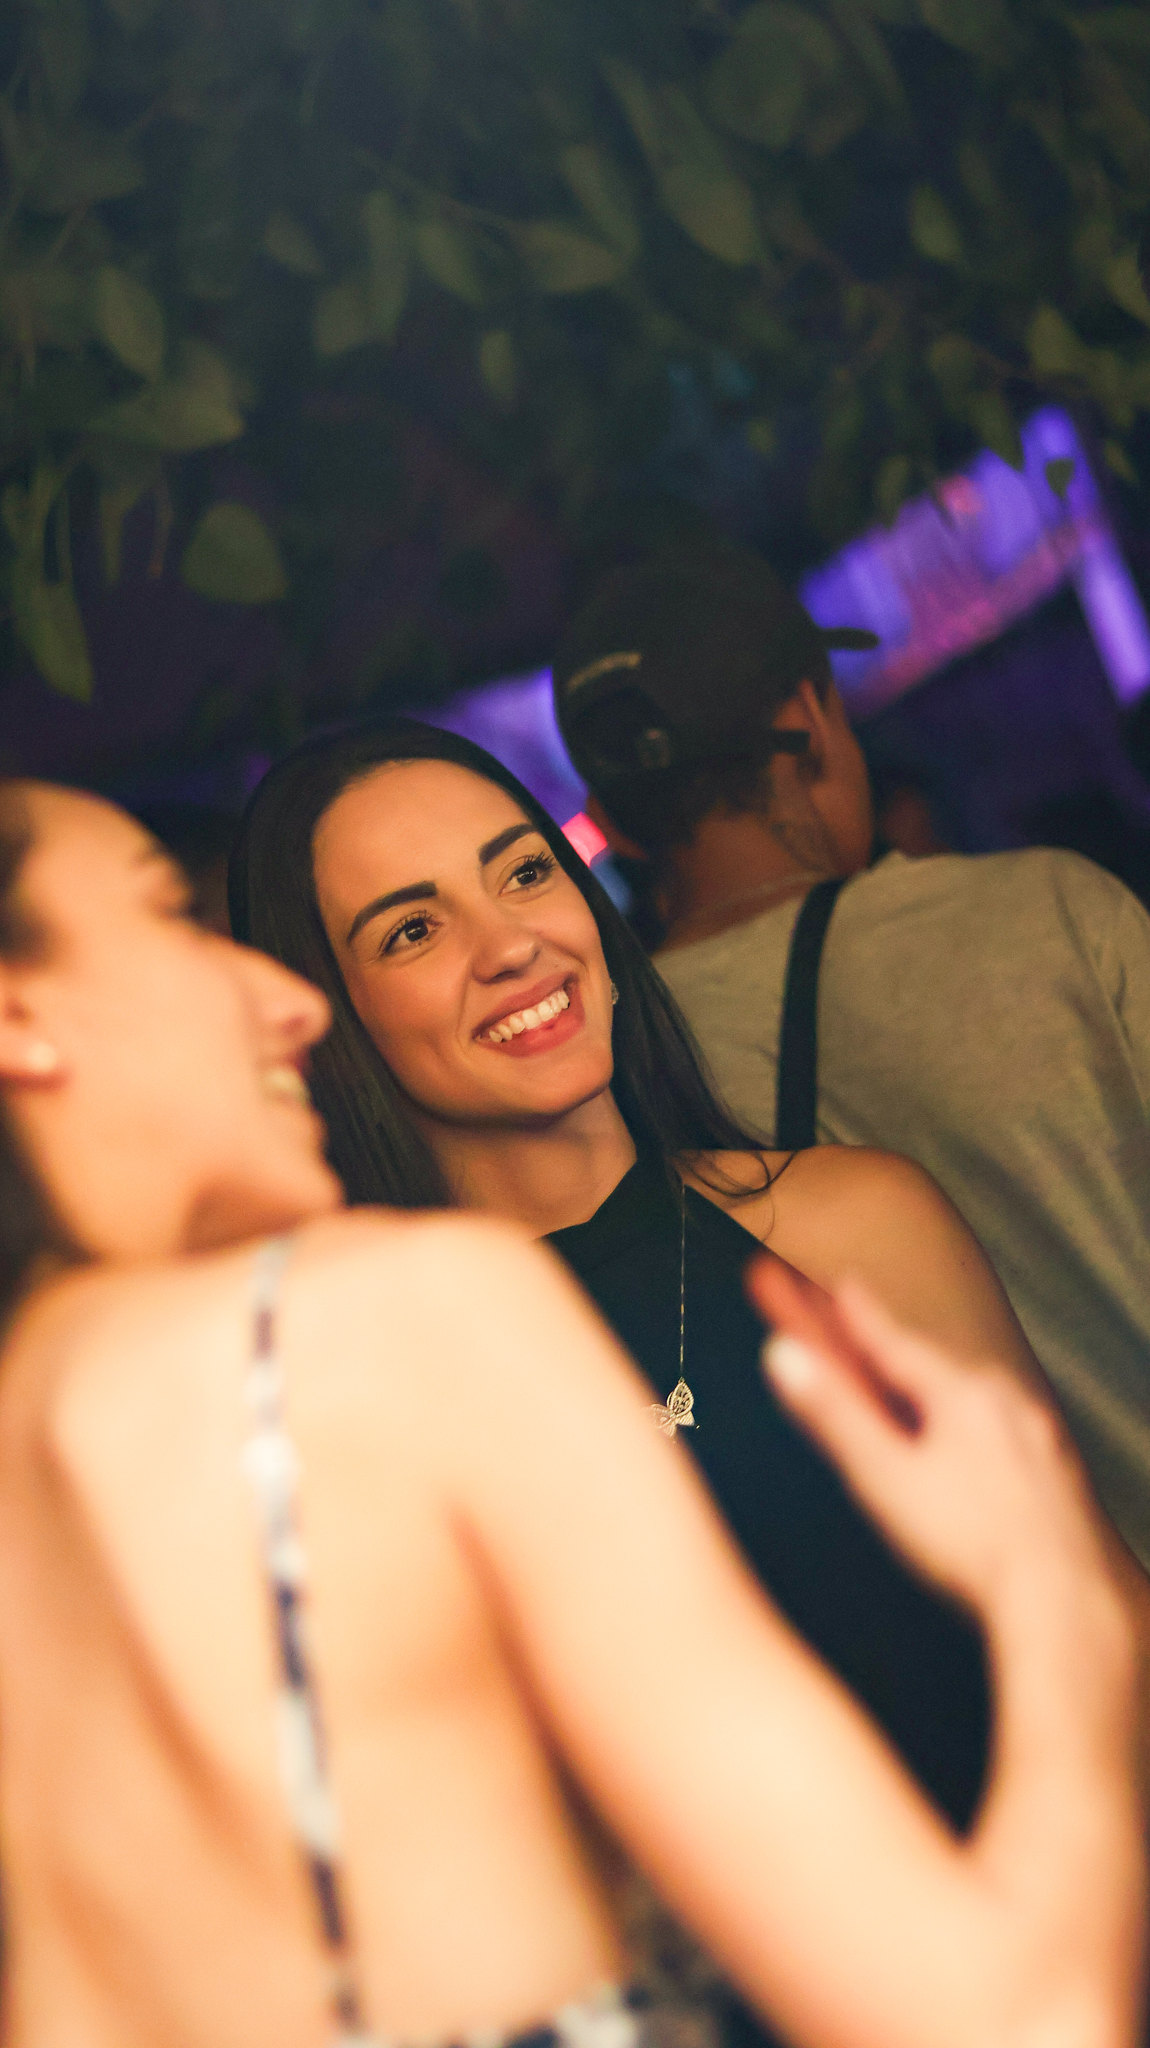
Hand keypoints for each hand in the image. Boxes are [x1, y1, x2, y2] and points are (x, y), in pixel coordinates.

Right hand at [747, 1256, 1111, 1621]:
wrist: (1060, 1600)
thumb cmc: (969, 1545)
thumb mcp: (882, 1477)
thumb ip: (833, 1414)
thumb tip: (783, 1355)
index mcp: (961, 1393)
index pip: (894, 1343)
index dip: (860, 1317)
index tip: (841, 1285)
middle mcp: (1005, 1402)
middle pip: (933, 1370)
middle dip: (893, 1357)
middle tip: (863, 1340)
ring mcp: (1035, 1438)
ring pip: (972, 1402)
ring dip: (933, 1396)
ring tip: (909, 1401)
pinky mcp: (1053, 1475)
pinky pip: (1000, 1435)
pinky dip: (970, 1433)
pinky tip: (964, 1459)